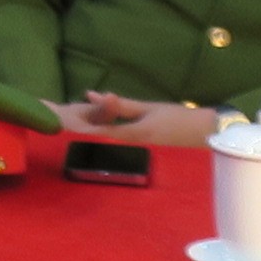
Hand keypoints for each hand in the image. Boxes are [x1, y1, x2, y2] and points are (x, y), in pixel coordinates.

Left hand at [63, 91, 225, 146]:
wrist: (211, 139)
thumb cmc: (181, 120)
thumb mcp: (148, 109)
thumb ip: (119, 106)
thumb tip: (91, 95)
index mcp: (132, 136)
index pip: (91, 133)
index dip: (68, 126)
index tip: (49, 118)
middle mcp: (131, 152)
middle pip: (91, 144)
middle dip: (72, 132)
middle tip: (52, 120)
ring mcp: (135, 161)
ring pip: (100, 150)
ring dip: (84, 138)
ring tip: (65, 128)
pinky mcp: (139, 165)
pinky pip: (113, 154)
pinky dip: (99, 144)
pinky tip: (90, 137)